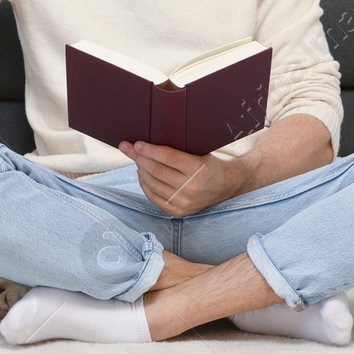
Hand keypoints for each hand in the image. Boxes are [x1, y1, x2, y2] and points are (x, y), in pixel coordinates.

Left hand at [117, 140, 244, 216]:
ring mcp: (184, 202)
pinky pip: (154, 198)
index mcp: (198, 169)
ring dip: (140, 170)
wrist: (226, 186)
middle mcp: (191, 188)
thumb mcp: (199, 152)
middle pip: (157, 171)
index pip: (168, 158)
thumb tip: (148, 141)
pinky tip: (141, 175)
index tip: (136, 143)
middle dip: (138, 158)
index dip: (150, 150)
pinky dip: (144, 185)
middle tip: (127, 148)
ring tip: (136, 160)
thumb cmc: (209, 164)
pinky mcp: (178, 212)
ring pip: (152, 184)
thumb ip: (178, 149)